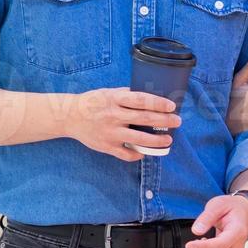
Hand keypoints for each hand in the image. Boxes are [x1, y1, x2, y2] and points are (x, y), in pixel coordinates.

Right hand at [65, 88, 180, 161]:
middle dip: (164, 121)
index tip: (171, 106)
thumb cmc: (93, 102)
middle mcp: (113, 116)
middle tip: (177, 121)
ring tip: (168, 140)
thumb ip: (127, 95)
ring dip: (157, 141)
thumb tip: (150, 95)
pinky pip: (126, 154)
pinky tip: (145, 152)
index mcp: (114, 99)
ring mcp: (110, 133)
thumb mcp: (108, 93)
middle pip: (144, 119)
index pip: (141, 100)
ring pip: (138, 140)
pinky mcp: (106, 146)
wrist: (69, 116)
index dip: (158, 103)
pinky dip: (137, 154)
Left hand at [185, 193, 247, 247]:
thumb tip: (196, 230)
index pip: (220, 245)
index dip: (203, 247)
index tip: (189, 245)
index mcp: (237, 231)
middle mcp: (238, 245)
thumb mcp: (218, 205)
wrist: (245, 211)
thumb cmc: (233, 208)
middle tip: (193, 247)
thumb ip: (207, 217)